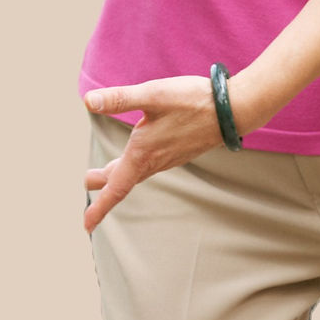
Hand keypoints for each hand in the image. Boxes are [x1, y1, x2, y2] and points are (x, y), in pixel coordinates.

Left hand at [82, 75, 224, 232]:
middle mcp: (155, 161)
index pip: (116, 188)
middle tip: (88, 180)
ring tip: (103, 173)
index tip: (86, 225)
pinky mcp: (178, 152)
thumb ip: (120, 98)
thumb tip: (88, 101)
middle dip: (104, 183)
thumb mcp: (153, 94)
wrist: (233, 110)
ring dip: (119, 175)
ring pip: (137, 173)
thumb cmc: (194, 101)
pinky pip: (150, 166)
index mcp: (143, 153)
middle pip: (123, 180)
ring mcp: (169, 158)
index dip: (99, 207)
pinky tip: (138, 158)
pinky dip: (136, 167)